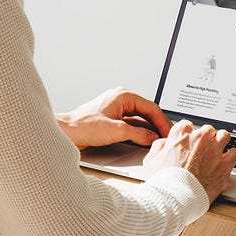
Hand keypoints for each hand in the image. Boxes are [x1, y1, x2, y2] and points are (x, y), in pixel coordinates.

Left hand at [56, 87, 172, 148]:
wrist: (66, 132)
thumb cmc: (83, 126)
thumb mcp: (117, 131)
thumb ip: (138, 134)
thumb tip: (152, 138)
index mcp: (123, 96)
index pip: (151, 107)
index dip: (162, 121)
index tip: (168, 132)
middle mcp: (120, 100)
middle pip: (146, 112)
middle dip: (157, 125)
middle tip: (167, 136)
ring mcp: (116, 109)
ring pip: (139, 119)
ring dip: (148, 129)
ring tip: (158, 139)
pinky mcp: (112, 119)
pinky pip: (131, 124)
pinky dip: (139, 132)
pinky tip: (144, 140)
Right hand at [143, 120, 235, 202]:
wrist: (174, 199)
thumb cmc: (162, 181)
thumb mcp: (151, 159)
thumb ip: (159, 146)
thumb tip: (165, 143)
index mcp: (182, 133)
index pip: (188, 125)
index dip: (187, 135)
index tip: (187, 142)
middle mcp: (200, 138)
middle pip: (207, 130)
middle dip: (204, 139)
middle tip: (200, 150)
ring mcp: (214, 150)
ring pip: (223, 136)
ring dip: (219, 142)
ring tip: (216, 151)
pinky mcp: (224, 165)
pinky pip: (235, 153)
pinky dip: (231, 156)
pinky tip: (226, 161)